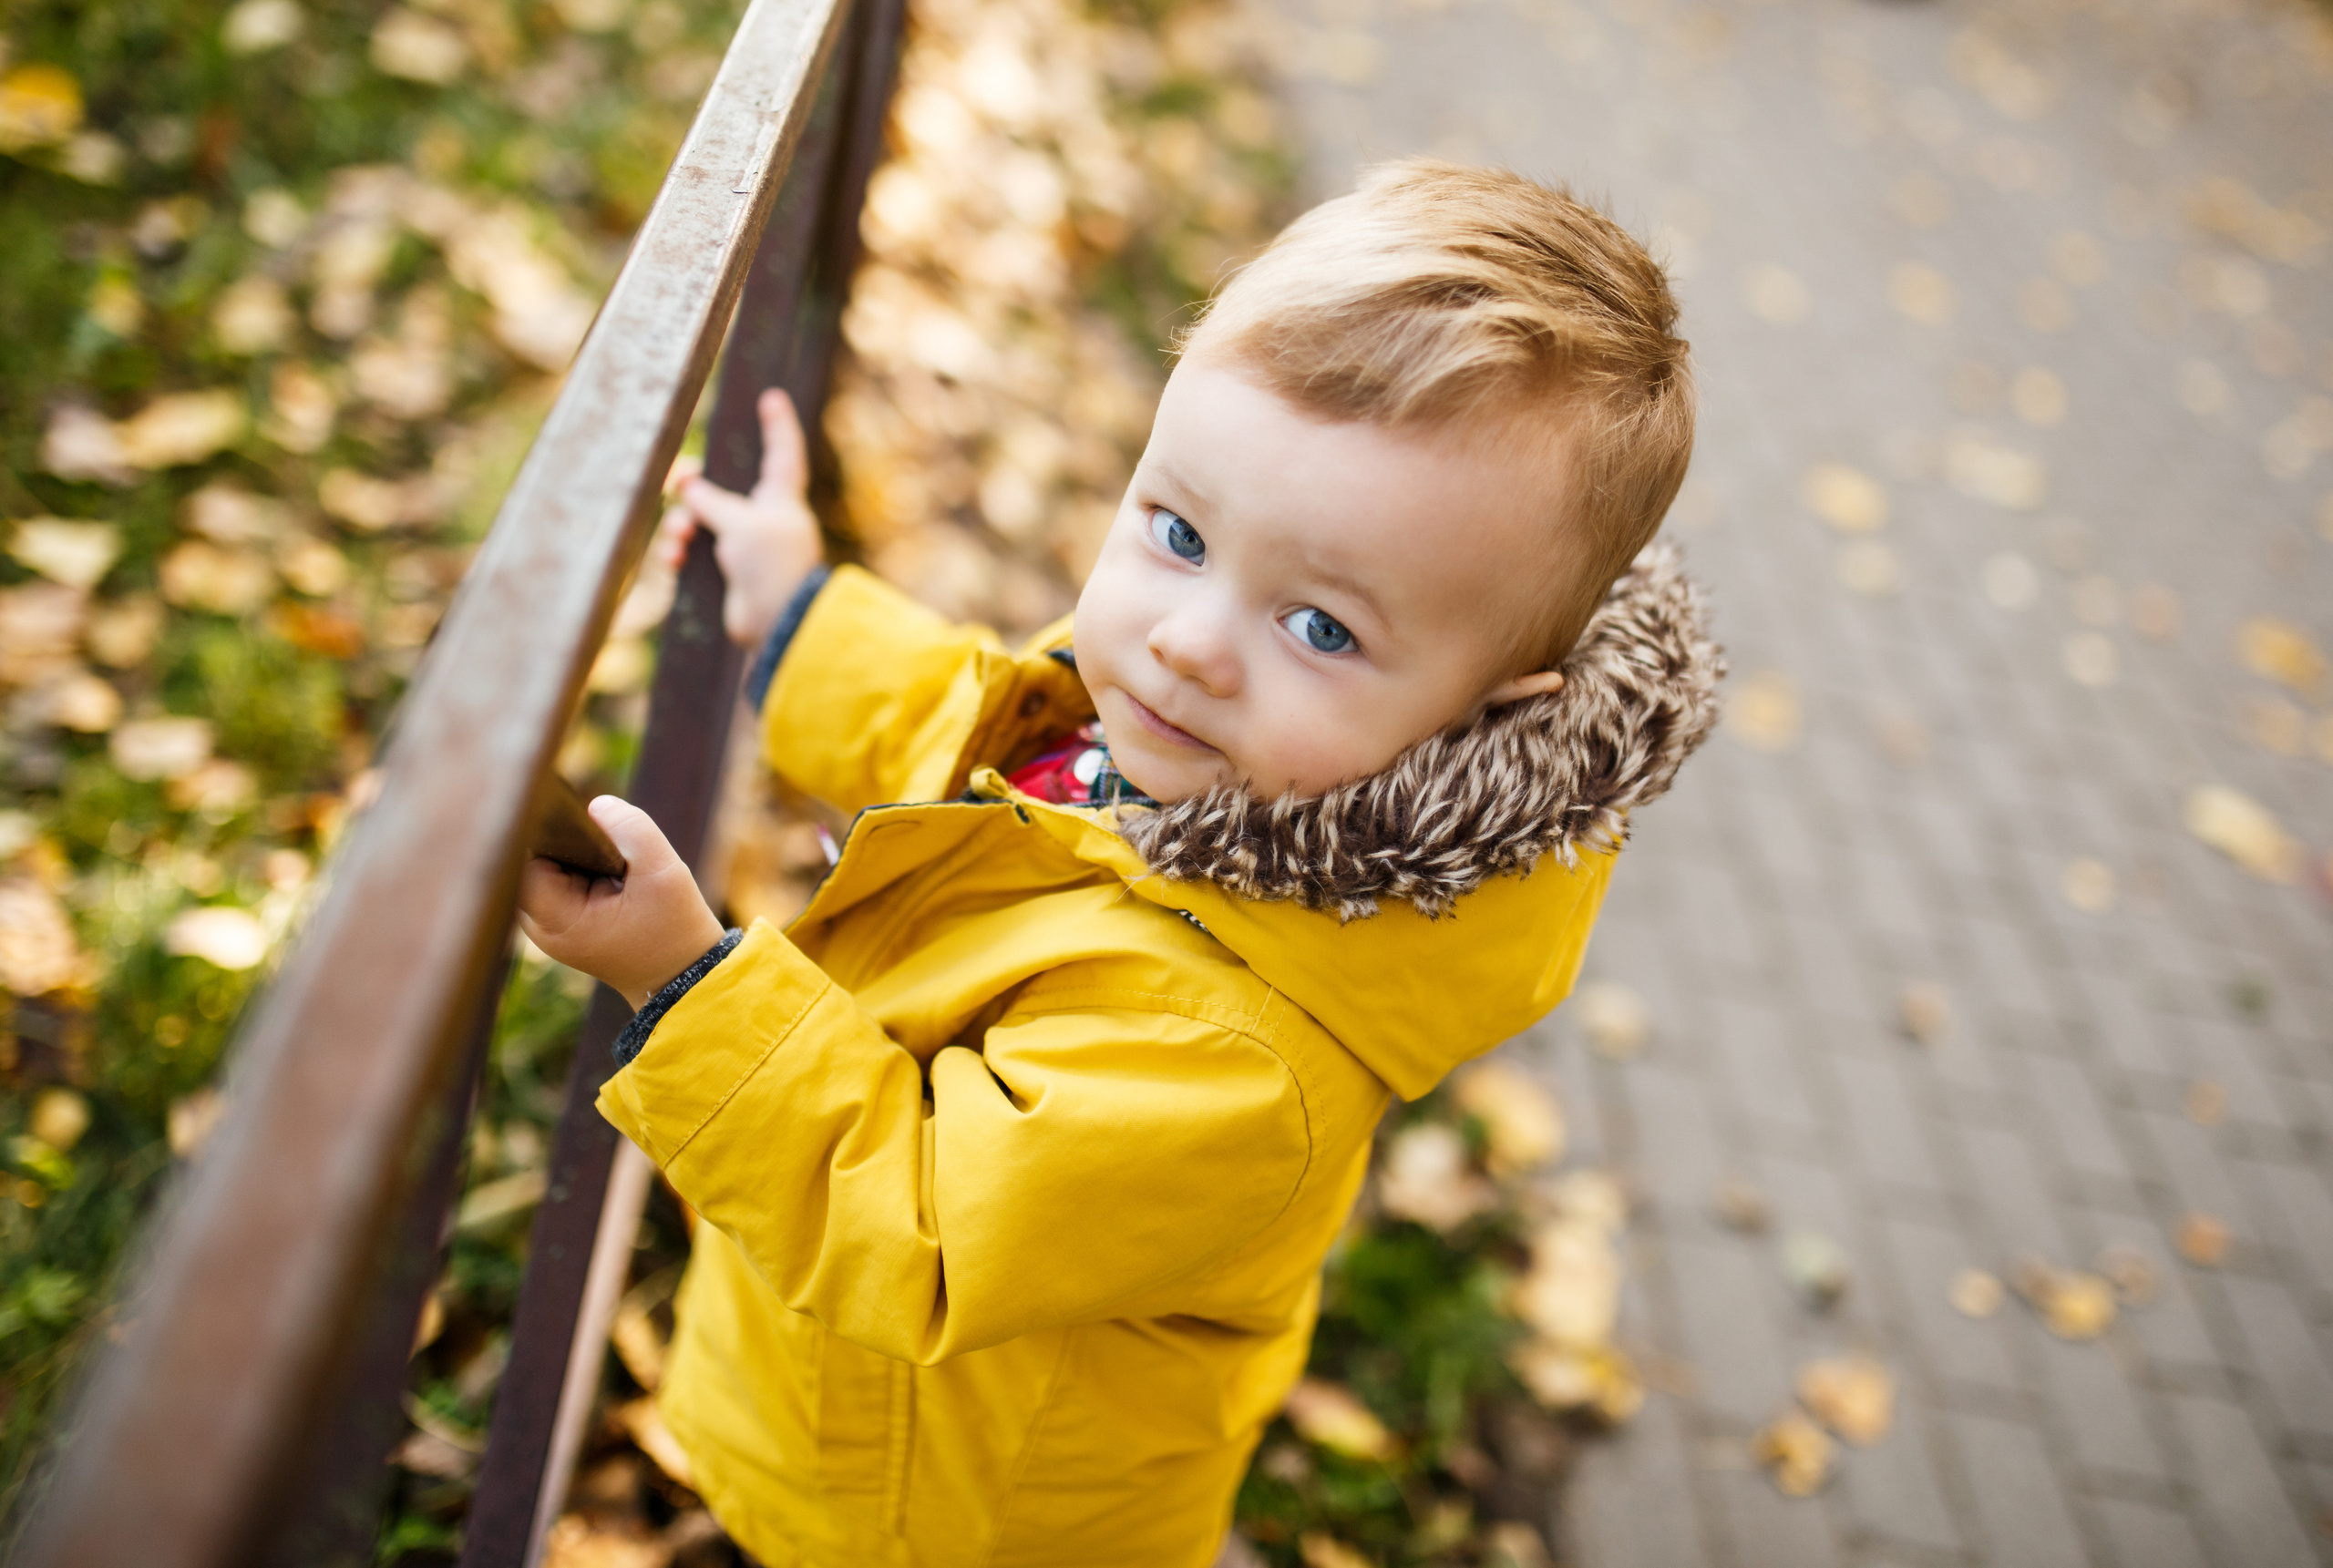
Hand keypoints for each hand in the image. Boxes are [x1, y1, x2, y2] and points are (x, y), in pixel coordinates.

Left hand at [517, 796, 728, 1010]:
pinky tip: (601, 864)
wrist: (682, 973)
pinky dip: (573, 865)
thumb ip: (631, 829)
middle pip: (525, 863)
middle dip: (557, 841)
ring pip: (539, 868)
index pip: (523, 860)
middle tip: (594, 834)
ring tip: (602, 853)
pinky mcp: (559, 921)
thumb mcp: (664, 871)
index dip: (544, 831)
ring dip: (567, 853)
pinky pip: (553, 879)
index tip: (569, 813)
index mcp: (558, 922)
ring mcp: (547, 927)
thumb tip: (595, 803)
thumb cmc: (673, 928)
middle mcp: (541, 928)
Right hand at [657, 388, 825, 648]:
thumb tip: (689, 487)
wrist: (776, 623)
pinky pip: (692, 553)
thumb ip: (712, 501)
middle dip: (694, 485)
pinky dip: (679, 552)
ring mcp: (742, 546)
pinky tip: (674, 559)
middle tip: (675, 481)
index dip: (778, 424)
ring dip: (682, 525)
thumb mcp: (741, 522)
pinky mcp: (723, 574)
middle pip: (723, 486)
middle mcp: (764, 518)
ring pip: (699, 521)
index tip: (771, 397)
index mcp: (781, 498)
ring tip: (681, 537)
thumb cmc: (771, 565)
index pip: (782, 451)